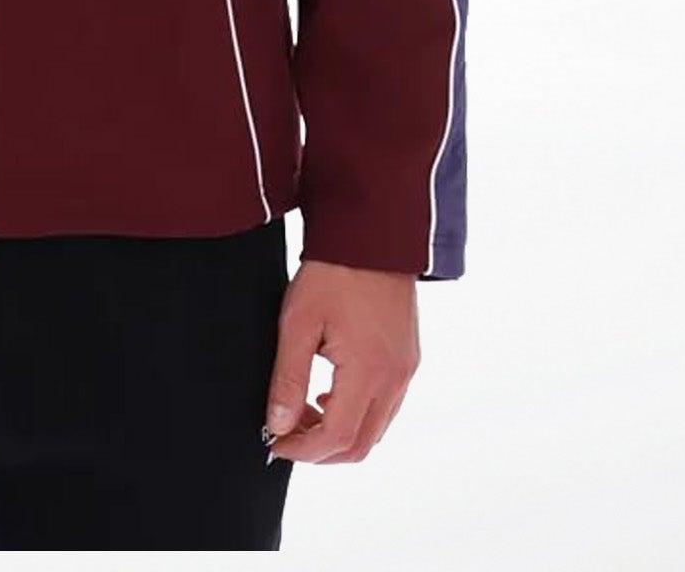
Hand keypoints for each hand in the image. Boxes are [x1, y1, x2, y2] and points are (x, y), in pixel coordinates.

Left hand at [262, 257, 418, 464]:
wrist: (371, 235)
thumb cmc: (333, 272)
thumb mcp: (298, 322)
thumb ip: (288, 378)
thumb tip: (278, 424)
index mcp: (369, 372)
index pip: (337, 438)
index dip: (302, 450)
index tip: (275, 442)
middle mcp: (395, 378)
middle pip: (361, 445)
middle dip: (321, 449)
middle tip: (288, 431)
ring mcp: (406, 370)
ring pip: (376, 428)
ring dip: (340, 432)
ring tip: (304, 409)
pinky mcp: (409, 358)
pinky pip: (387, 406)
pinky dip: (358, 413)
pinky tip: (331, 392)